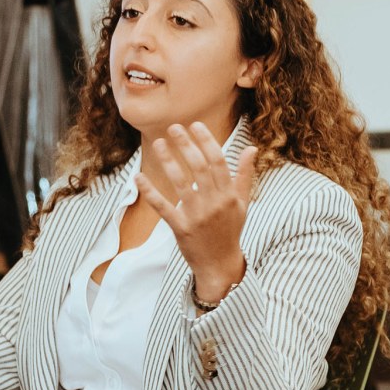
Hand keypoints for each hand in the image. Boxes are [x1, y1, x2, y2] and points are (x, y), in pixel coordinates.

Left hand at [136, 122, 258, 305]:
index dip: (206, 141)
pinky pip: (163, 207)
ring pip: (180, 183)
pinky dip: (150, 192)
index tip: (195, 125)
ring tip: (159, 143)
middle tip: (174, 127)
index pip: (218, 161)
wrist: (220, 264)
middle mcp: (214, 203)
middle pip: (199, 167)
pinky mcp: (181, 228)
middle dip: (186, 144)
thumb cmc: (230, 230)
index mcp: (229, 194)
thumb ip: (244, 175)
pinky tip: (138, 177)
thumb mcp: (242, 203)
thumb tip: (251, 148)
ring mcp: (197, 216)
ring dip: (168, 161)